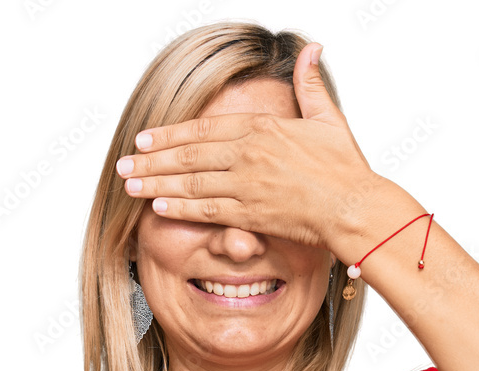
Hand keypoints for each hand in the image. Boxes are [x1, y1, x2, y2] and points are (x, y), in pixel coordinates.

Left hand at [115, 43, 376, 252]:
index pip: (203, 129)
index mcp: (262, 129)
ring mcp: (247, 184)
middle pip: (188, 154)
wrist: (355, 207)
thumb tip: (311, 49)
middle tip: (124, 163)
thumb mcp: (329, 118)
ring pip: (190, 182)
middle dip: (151, 159)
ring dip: (156, 183)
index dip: (170, 134)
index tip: (145, 138)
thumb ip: (311, 86)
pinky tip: (158, 206)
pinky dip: (180, 208)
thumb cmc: (346, 169)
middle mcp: (248, 154)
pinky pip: (207, 211)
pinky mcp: (251, 214)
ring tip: (130, 185)